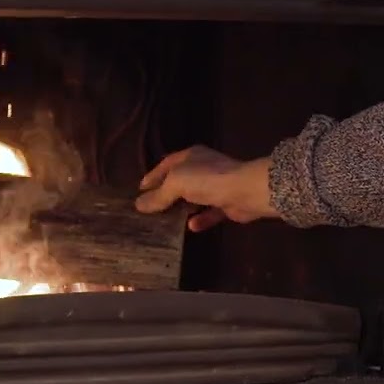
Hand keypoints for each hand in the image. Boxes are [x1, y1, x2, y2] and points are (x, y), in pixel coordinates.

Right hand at [134, 145, 277, 231]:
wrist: (245, 191)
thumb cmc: (207, 180)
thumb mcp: (176, 183)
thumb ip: (158, 195)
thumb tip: (139, 205)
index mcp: (190, 156)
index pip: (166, 164)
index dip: (152, 176)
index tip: (140, 190)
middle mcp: (203, 167)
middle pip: (180, 181)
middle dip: (166, 194)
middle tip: (150, 208)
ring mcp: (217, 185)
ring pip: (195, 197)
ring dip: (182, 208)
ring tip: (166, 221)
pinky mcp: (227, 203)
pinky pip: (210, 212)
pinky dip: (201, 219)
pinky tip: (191, 227)